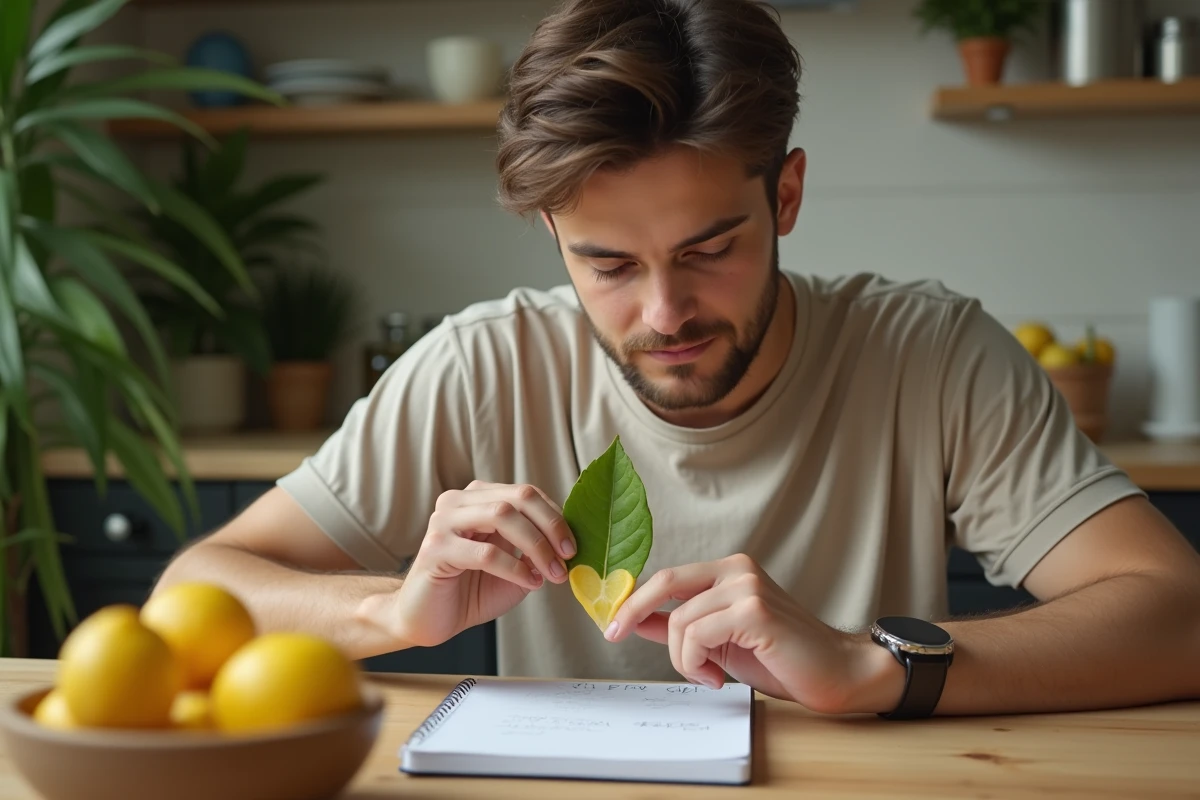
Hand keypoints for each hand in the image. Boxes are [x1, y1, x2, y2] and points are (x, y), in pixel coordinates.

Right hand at [386, 481, 575, 647]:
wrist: (426, 620)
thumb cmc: (470, 591)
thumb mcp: (515, 568)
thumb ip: (536, 551)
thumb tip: (569, 543)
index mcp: (479, 499)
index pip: (526, 493)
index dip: (556, 516)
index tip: (574, 545)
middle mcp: (459, 501)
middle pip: (518, 497)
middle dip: (551, 526)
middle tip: (568, 555)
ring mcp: (444, 521)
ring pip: (502, 515)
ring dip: (536, 546)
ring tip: (552, 572)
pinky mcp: (435, 548)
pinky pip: (485, 552)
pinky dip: (514, 567)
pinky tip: (529, 582)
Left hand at [606, 554, 899, 713]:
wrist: (836, 672)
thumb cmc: (783, 658)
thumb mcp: (720, 641)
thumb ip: (683, 626)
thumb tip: (639, 621)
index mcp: (730, 570)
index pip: (669, 576)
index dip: (634, 598)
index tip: (612, 623)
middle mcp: (738, 570)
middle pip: (665, 582)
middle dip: (632, 610)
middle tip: (615, 635)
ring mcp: (747, 587)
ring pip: (680, 621)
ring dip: (682, 658)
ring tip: (706, 675)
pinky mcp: (754, 611)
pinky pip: (697, 635)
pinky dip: (695, 662)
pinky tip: (716, 676)